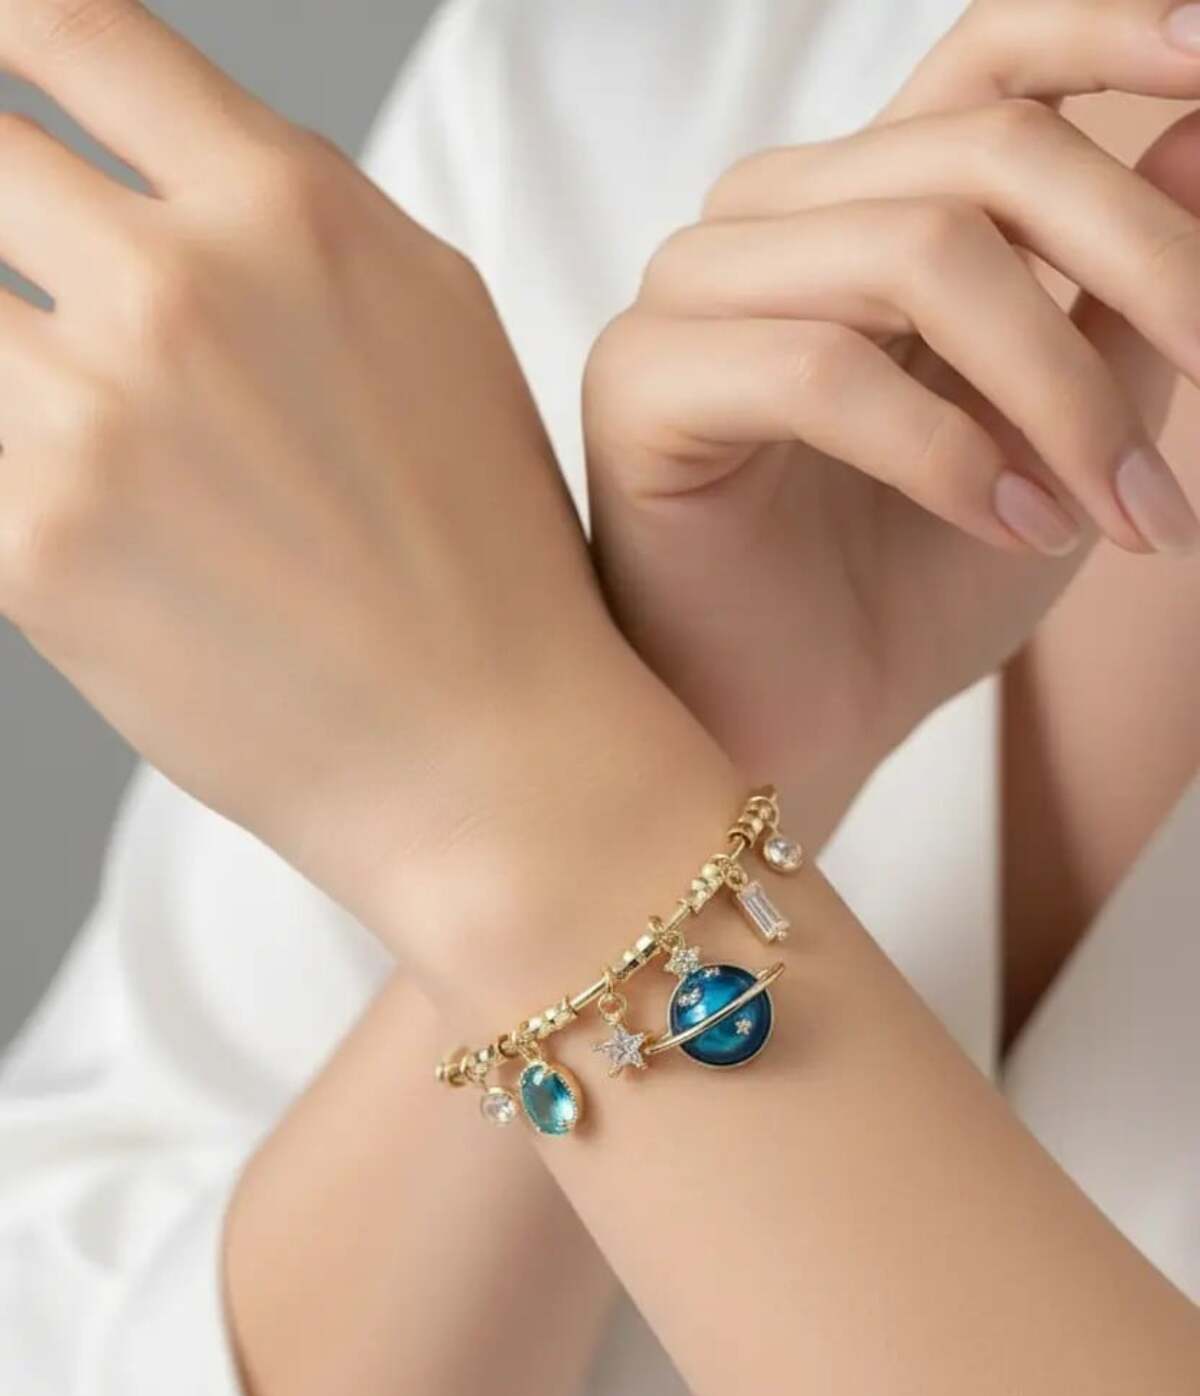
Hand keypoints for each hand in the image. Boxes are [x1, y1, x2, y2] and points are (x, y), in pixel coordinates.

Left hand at [0, 0, 689, 960]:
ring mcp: (92, 418)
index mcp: (287, 208)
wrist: (485, 759)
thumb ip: (283, 214)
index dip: (5, 35)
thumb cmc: (480, 557)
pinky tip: (88, 524)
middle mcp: (177, 288)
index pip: (68, 26)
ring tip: (87, 430)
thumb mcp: (426, 323)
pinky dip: (11, 476)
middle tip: (41, 298)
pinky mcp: (30, 549)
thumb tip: (150, 161)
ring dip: (8, 359)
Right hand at [584, 0, 1199, 821]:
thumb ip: (1126, 295)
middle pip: (987, 152)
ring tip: (1122, 512)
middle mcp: (769, 218)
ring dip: (1058, 391)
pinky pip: (822, 372)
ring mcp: (693, 291)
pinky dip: (946, 453)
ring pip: (915, 254)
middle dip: (1146, 263)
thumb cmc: (914, 591)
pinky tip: (1012, 525)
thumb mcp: (1064, 434)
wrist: (798, 734)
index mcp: (864, 203)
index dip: (1107, 36)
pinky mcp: (643, 384)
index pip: (986, 57)